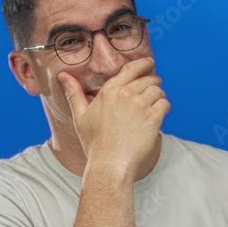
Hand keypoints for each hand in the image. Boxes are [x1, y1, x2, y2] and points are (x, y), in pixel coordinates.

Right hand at [58, 57, 170, 177]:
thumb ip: (73, 93)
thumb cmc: (94, 143)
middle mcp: (126, 95)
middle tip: (155, 86)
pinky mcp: (153, 118)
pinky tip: (160, 113)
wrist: (110, 163)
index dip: (143, 64)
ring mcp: (140, 106)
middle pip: (147, 79)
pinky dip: (164, 107)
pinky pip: (164, 104)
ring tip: (156, 102)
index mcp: (109, 91)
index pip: (130, 69)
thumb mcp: (80, 116)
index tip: (149, 63)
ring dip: (159, 95)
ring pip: (157, 91)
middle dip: (153, 81)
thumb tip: (63, 76)